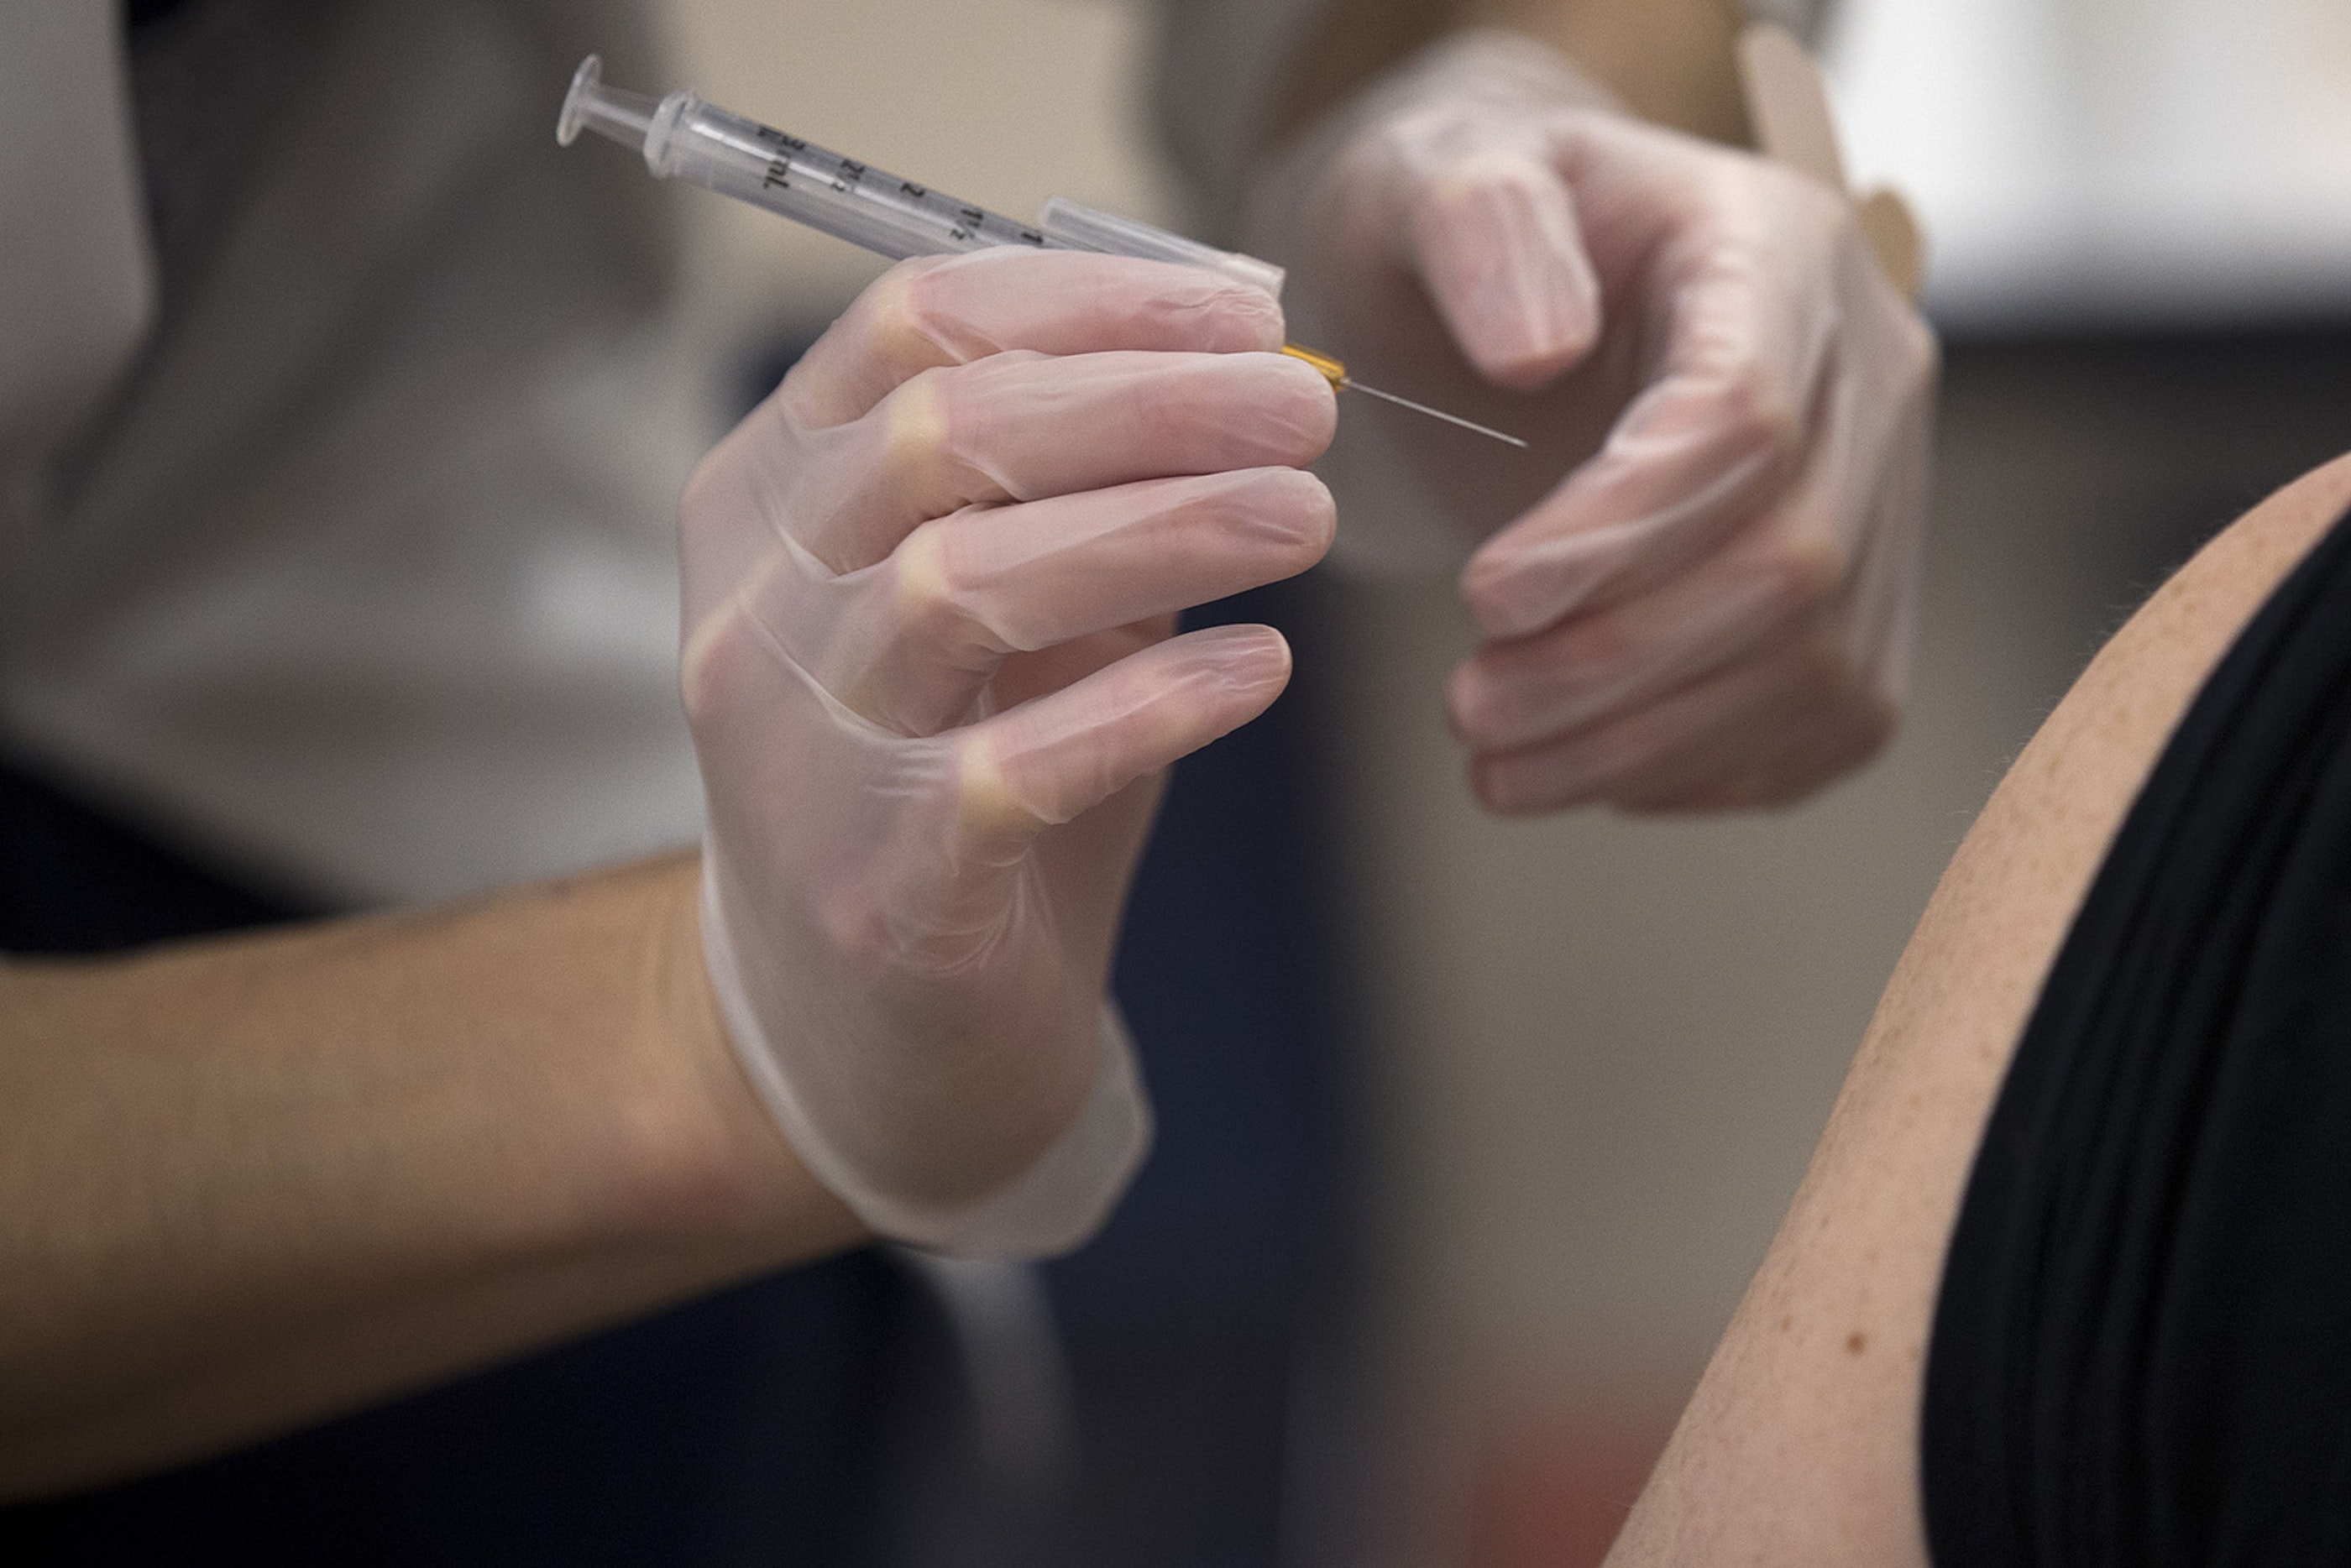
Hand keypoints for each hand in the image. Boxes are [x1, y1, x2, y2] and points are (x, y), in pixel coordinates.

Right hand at [681, 250, 1335, 1253]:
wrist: (863, 1042)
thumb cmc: (949, 787)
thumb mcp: (997, 619)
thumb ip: (1078, 502)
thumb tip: (1249, 381)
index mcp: (772, 498)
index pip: (909, 331)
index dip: (1090, 302)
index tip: (1249, 310)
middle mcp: (758, 607)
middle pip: (943, 439)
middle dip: (1149, 403)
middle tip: (1307, 406)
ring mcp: (802, 747)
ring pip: (965, 585)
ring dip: (1162, 530)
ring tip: (1306, 512)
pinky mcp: (878, 882)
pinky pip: (1014, 767)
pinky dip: (1149, 707)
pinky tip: (1260, 669)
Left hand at [1261, 31, 1936, 813]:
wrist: (1527, 289)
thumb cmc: (1476, 238)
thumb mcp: (1440, 176)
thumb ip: (1482, 226)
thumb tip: (1540, 347)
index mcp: (1777, 249)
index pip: (1747, 415)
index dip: (1620, 532)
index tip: (1483, 597)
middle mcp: (1869, 371)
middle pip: (1794, 560)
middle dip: (1619, 662)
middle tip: (1467, 710)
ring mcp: (1886, 489)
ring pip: (1817, 663)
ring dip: (1648, 742)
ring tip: (1495, 765)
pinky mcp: (1869, 594)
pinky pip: (1825, 720)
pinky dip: (1702, 771)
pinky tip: (1584, 772)